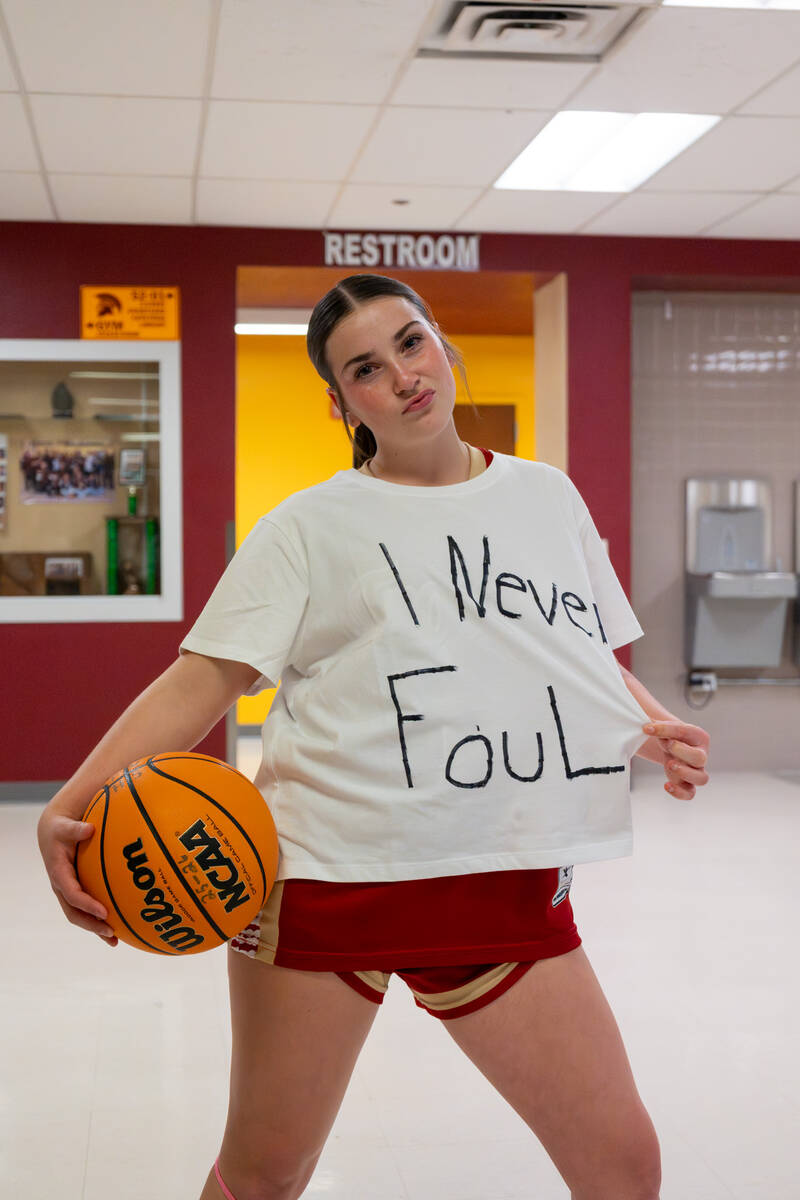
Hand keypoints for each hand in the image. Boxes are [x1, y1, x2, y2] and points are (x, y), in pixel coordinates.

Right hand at [37, 809, 117, 945]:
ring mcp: (68, 892)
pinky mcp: (75, 892)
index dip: (86, 904)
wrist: (51, 834)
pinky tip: (118, 930)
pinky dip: (99, 921)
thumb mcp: (65, 826)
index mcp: (58, 873)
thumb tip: (89, 829)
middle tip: (111, 930)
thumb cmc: (61, 829)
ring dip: (96, 929)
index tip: (104, 911)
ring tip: (115, 940)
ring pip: (80, 916)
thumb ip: (76, 828)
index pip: (72, 894)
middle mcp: (62, 887)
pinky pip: (86, 910)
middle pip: (74, 913)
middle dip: (91, 924)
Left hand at [642, 721, 709, 800]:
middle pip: (700, 758)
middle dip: (681, 752)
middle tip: (666, 745)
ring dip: (685, 773)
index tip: (647, 728)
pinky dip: (679, 793)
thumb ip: (656, 726)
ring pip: (702, 778)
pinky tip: (666, 785)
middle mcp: (701, 754)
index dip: (664, 730)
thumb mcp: (663, 726)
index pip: (685, 732)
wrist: (671, 746)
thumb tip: (646, 726)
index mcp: (698, 736)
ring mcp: (696, 771)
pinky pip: (690, 794)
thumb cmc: (669, 735)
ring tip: (669, 764)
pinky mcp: (688, 784)